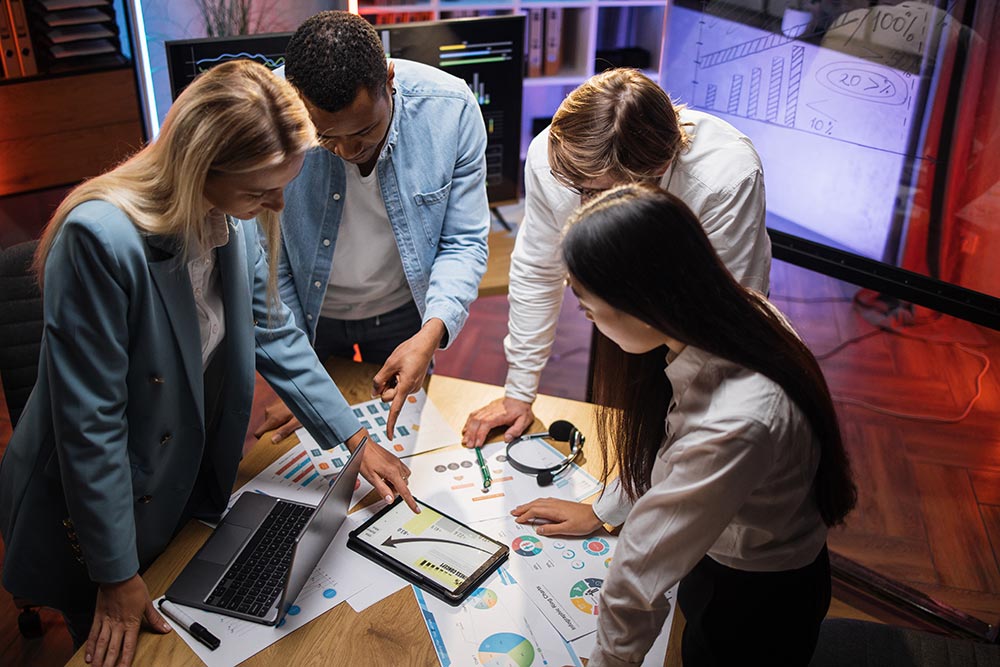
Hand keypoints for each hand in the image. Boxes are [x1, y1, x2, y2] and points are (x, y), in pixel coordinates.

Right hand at [85, 574, 170, 666]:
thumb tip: (165, 628)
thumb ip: (155, 619)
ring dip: (99, 657)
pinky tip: (89, 655)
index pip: (129, 646)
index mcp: (132, 622)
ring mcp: (107, 621)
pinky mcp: (98, 617)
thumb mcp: (147, 603)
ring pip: (102, 643)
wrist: (118, 575)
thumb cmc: (133, 587)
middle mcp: (118, 624)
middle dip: (109, 663)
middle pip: (113, 648)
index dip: (125, 660)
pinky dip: (90, 646)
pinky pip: (93, 634)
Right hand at [252, 400, 301, 442]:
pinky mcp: (275, 404)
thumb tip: (273, 440)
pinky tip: (290, 416)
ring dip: (278, 424)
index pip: (258, 433)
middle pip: (266, 428)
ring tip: (291, 422)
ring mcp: (271, 407)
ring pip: (270, 422)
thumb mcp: (297, 422)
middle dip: (274, 432)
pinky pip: (273, 415)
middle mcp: (269, 412)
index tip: (272, 442)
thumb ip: (285, 431)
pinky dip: (280, 418)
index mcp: (273, 418)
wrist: (306, 394)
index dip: (263, 439)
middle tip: (288, 431)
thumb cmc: (304, 408)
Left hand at [349, 429, 418, 512]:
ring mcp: (397, 462)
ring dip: (396, 482)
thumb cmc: (365, 459)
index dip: (410, 502)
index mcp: (392, 472)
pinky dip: (396, 476)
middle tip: (383, 485)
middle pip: (404, 485)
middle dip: (395, 489)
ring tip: (384, 480)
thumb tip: (390, 500)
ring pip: (404, 478)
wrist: (363, 445)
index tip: (416, 510)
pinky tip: (386, 474)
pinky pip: (402, 471)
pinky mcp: (395, 460)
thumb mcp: (371, 478)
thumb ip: (382, 490)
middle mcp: (397, 467)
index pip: (404, 491)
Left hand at [372, 320, 445, 438]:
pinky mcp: (411, 384)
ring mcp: (412, 388)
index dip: (390, 423)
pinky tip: (402, 368)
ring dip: (390, 382)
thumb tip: (373, 393)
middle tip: (389, 371)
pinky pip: (397, 386)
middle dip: (383, 388)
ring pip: (392, 392)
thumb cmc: (409, 351)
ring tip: (398, 368)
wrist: (425, 344)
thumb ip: (379, 379)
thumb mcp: (389, 363)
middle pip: (387, 397)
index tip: (389, 437)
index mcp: (405, 386)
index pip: (395, 409)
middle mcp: (410, 390)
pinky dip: (395, 380)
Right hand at [462, 397, 534, 447]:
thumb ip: (516, 430)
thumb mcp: (524, 420)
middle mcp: (491, 411)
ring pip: (473, 418)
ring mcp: (487, 409)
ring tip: (465, 439)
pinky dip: (468, 422)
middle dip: (471, 434)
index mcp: (499, 414)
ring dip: (468, 429)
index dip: (480, 434)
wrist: (519, 396)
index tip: (478, 443)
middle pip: (476, 421)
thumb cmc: (521, 408)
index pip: (486, 424)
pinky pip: (474, 414)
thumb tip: (507, 438)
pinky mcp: (485, 409)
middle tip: (469, 445)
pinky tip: (466, 429)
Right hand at [511, 498, 602, 536]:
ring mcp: (558, 503)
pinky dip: (537, 503)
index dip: (525, 516)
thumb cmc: (584, 521)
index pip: (535, 512)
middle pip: (534, 505)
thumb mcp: (567, 529)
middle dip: (523, 508)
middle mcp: (554, 504)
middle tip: (514, 512)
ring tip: (521, 508)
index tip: (518, 519)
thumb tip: (539, 529)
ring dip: (529, 505)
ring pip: (539, 502)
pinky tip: (537, 504)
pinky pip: (544, 501)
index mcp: (554, 510)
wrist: (596, 513)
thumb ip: (552, 529)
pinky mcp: (561, 503)